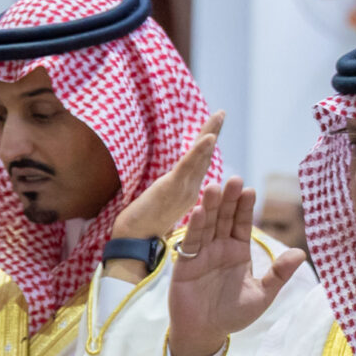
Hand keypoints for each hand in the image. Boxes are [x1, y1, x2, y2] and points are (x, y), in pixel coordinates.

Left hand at [112, 115, 222, 246]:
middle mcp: (189, 189)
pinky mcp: (173, 189)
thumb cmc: (141, 228)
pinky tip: (208, 138)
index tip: (211, 128)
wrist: (134, 243)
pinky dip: (199, 152)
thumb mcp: (156, 205)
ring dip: (209, 135)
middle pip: (203, 156)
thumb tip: (164, 186)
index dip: (205, 146)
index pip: (197, 163)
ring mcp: (183, 189)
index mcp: (186, 192)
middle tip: (221, 113)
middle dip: (212, 132)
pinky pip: (188, 167)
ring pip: (199, 158)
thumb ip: (164, 193)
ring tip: (219, 117)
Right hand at [167, 178, 306, 355]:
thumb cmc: (233, 314)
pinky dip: (195, 227)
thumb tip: (301, 253)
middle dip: (228, 199)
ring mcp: (201, 254)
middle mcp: (219, 248)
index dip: (244, 207)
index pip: (242, 223)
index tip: (250, 189)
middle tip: (234, 179)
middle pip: (224, 218)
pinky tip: (199, 212)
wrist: (206, 333)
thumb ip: (279, 274)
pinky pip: (191, 243)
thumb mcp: (262, 294)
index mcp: (238, 251)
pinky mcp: (186, 264)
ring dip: (210, 206)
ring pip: (207, 225)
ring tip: (214, 187)